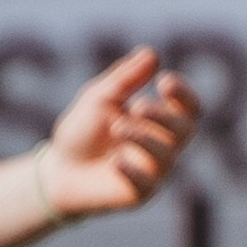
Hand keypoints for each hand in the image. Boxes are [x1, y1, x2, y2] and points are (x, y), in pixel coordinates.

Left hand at [40, 47, 201, 218]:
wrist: (59, 168)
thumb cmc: (83, 130)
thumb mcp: (99, 98)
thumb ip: (125, 79)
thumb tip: (151, 54)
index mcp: (160, 119)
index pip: (188, 107)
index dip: (184, 95)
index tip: (165, 81)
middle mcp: (164, 144)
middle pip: (185, 129)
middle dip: (164, 117)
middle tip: (138, 106)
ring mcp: (155, 170)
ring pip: (166, 155)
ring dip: (143, 138)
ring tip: (116, 127)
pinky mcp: (140, 193)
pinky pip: (146, 183)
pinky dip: (132, 170)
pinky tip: (115, 161)